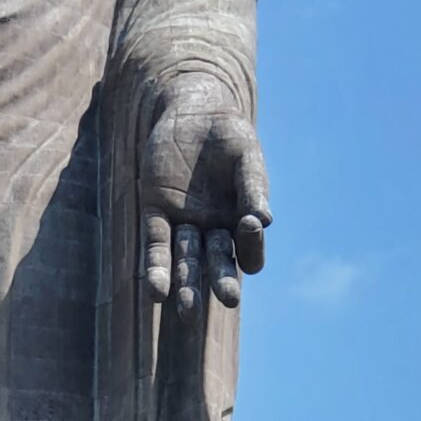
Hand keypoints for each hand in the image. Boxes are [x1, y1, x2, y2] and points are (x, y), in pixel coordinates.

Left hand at [138, 81, 270, 313]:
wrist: (193, 110)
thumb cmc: (228, 135)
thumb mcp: (246, 156)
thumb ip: (253, 187)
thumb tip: (264, 221)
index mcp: (242, 221)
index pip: (249, 250)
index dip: (252, 245)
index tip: (251, 225)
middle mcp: (214, 229)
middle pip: (217, 263)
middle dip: (221, 281)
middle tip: (228, 300)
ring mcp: (184, 223)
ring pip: (185, 261)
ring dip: (186, 284)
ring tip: (186, 310)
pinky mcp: (156, 211)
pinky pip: (156, 245)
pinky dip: (157, 267)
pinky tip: (157, 291)